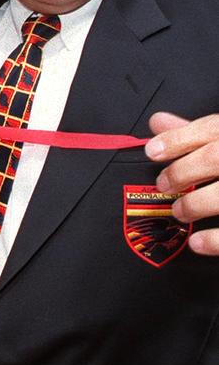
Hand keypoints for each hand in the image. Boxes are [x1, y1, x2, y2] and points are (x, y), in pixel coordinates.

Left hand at [146, 112, 218, 253]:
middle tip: (164, 184)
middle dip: (183, 171)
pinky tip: (197, 242)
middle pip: (216, 157)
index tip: (152, 151)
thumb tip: (158, 122)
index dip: (178, 138)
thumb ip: (194, 132)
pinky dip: (216, 239)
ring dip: (197, 203)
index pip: (211, 128)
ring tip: (179, 211)